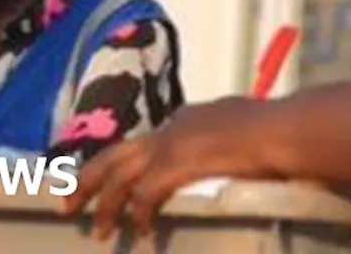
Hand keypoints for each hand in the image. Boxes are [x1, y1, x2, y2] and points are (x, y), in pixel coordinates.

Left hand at [59, 96, 276, 240]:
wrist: (286, 130)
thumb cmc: (279, 132)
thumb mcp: (247, 130)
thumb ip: (231, 139)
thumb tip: (235, 154)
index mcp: (189, 118)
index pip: (144, 142)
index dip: (123, 165)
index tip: (110, 183)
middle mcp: (174, 126)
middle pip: (115, 153)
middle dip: (86, 178)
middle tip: (64, 202)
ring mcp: (173, 143)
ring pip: (120, 175)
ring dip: (105, 204)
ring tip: (97, 230)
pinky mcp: (178, 164)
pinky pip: (145, 195)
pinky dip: (139, 214)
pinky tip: (142, 232)